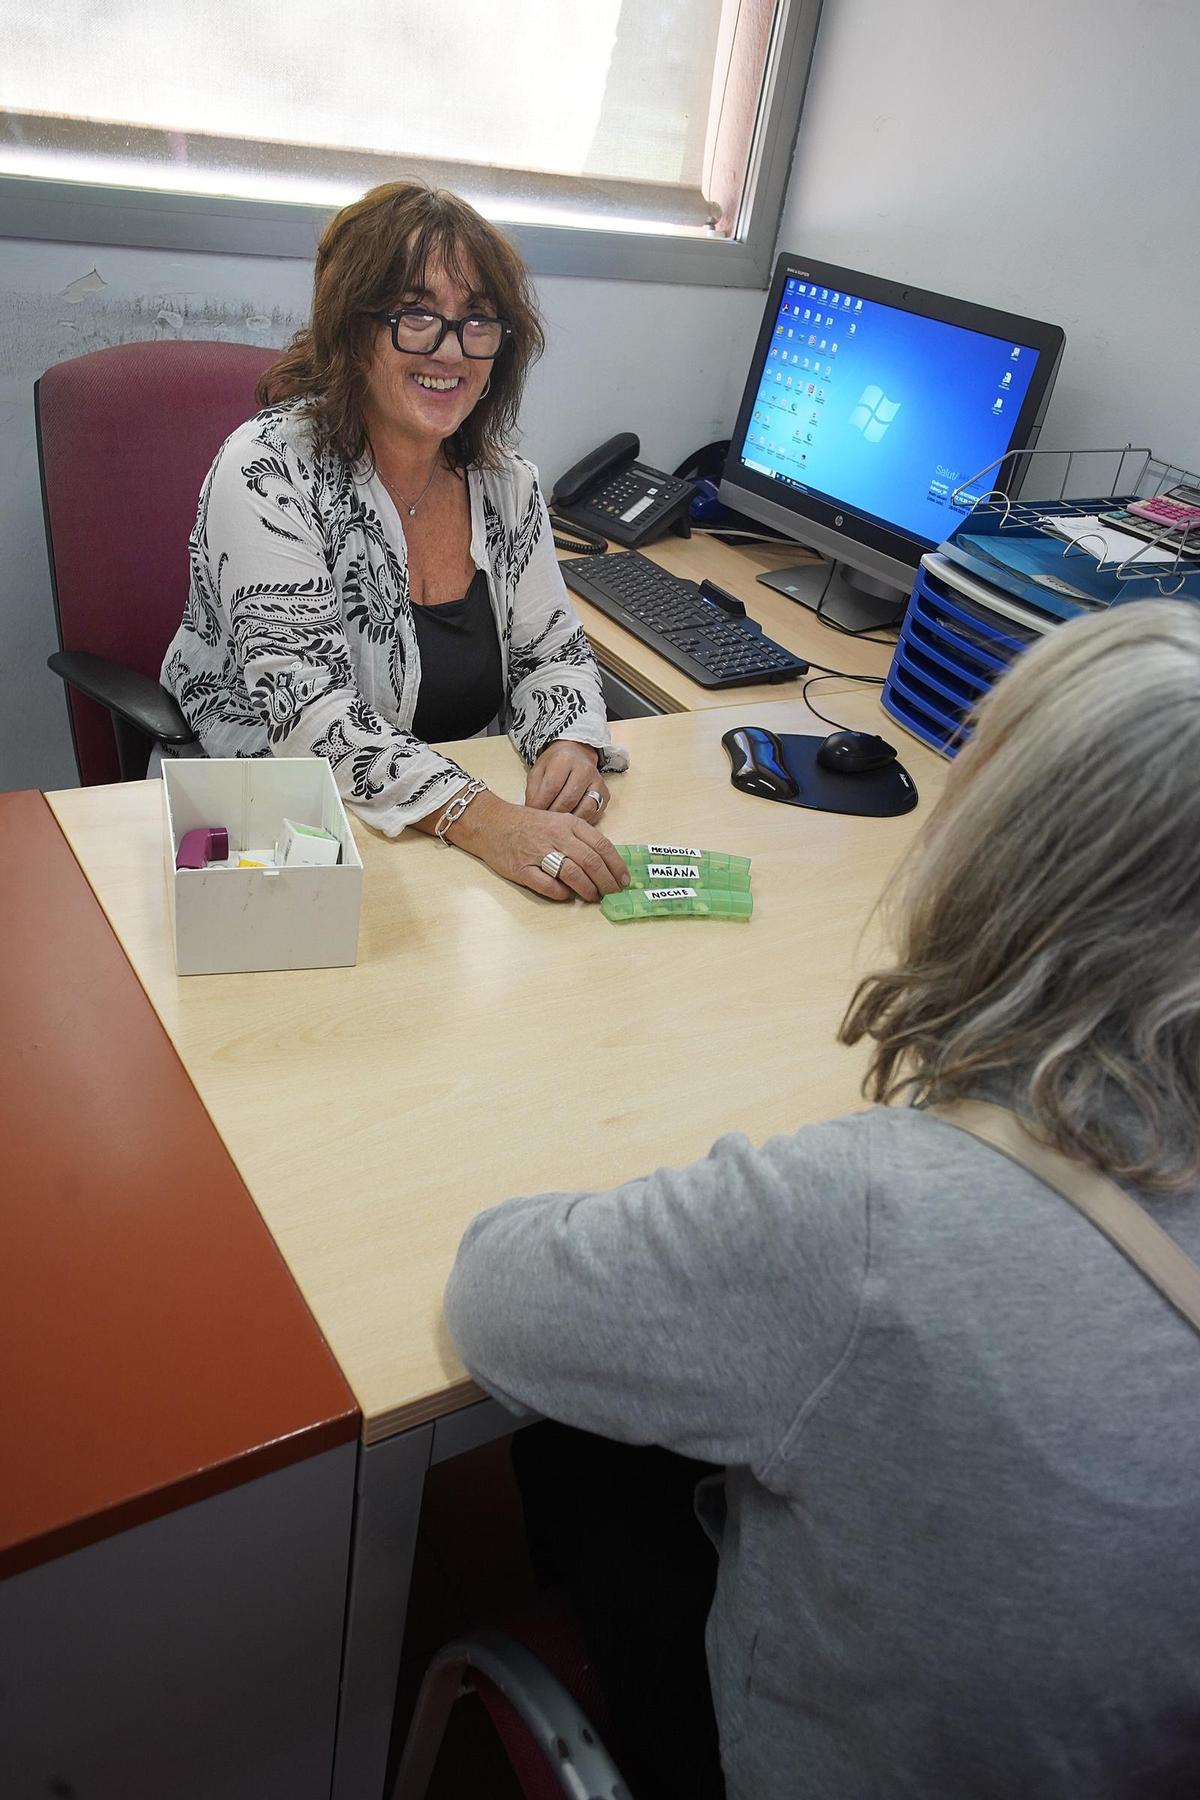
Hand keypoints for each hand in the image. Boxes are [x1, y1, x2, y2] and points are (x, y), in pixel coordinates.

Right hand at [450, 790, 628, 903]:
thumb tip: (605, 863)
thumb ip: (579, 838)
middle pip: (590, 861)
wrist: (491, 823)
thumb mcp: (558, 821)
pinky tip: (566, 896)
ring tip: (593, 897)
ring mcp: (538, 853)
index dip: (616, 865)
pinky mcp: (522, 869)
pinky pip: (547, 885)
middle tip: (612, 893)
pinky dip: (561, 893)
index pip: (601, 845)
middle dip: (606, 881)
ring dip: (587, 889)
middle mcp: (556, 836)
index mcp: (568, 824)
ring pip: (572, 874)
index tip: (624, 880)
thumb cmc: (528, 824)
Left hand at [525, 739, 608, 822]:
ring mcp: (597, 781)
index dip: (540, 804)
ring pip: (584, 809)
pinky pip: (594, 813)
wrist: (576, 754)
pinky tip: (571, 819)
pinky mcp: (605, 794)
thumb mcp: (538, 772)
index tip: (533, 813)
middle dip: (553, 814)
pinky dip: (581, 820)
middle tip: (544, 821)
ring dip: (569, 819)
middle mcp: (584, 768)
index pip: (552, 787)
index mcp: (564, 759)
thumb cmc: (554, 765)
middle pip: (568, 800)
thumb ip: (533, 791)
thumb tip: (534, 813)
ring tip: (558, 822)